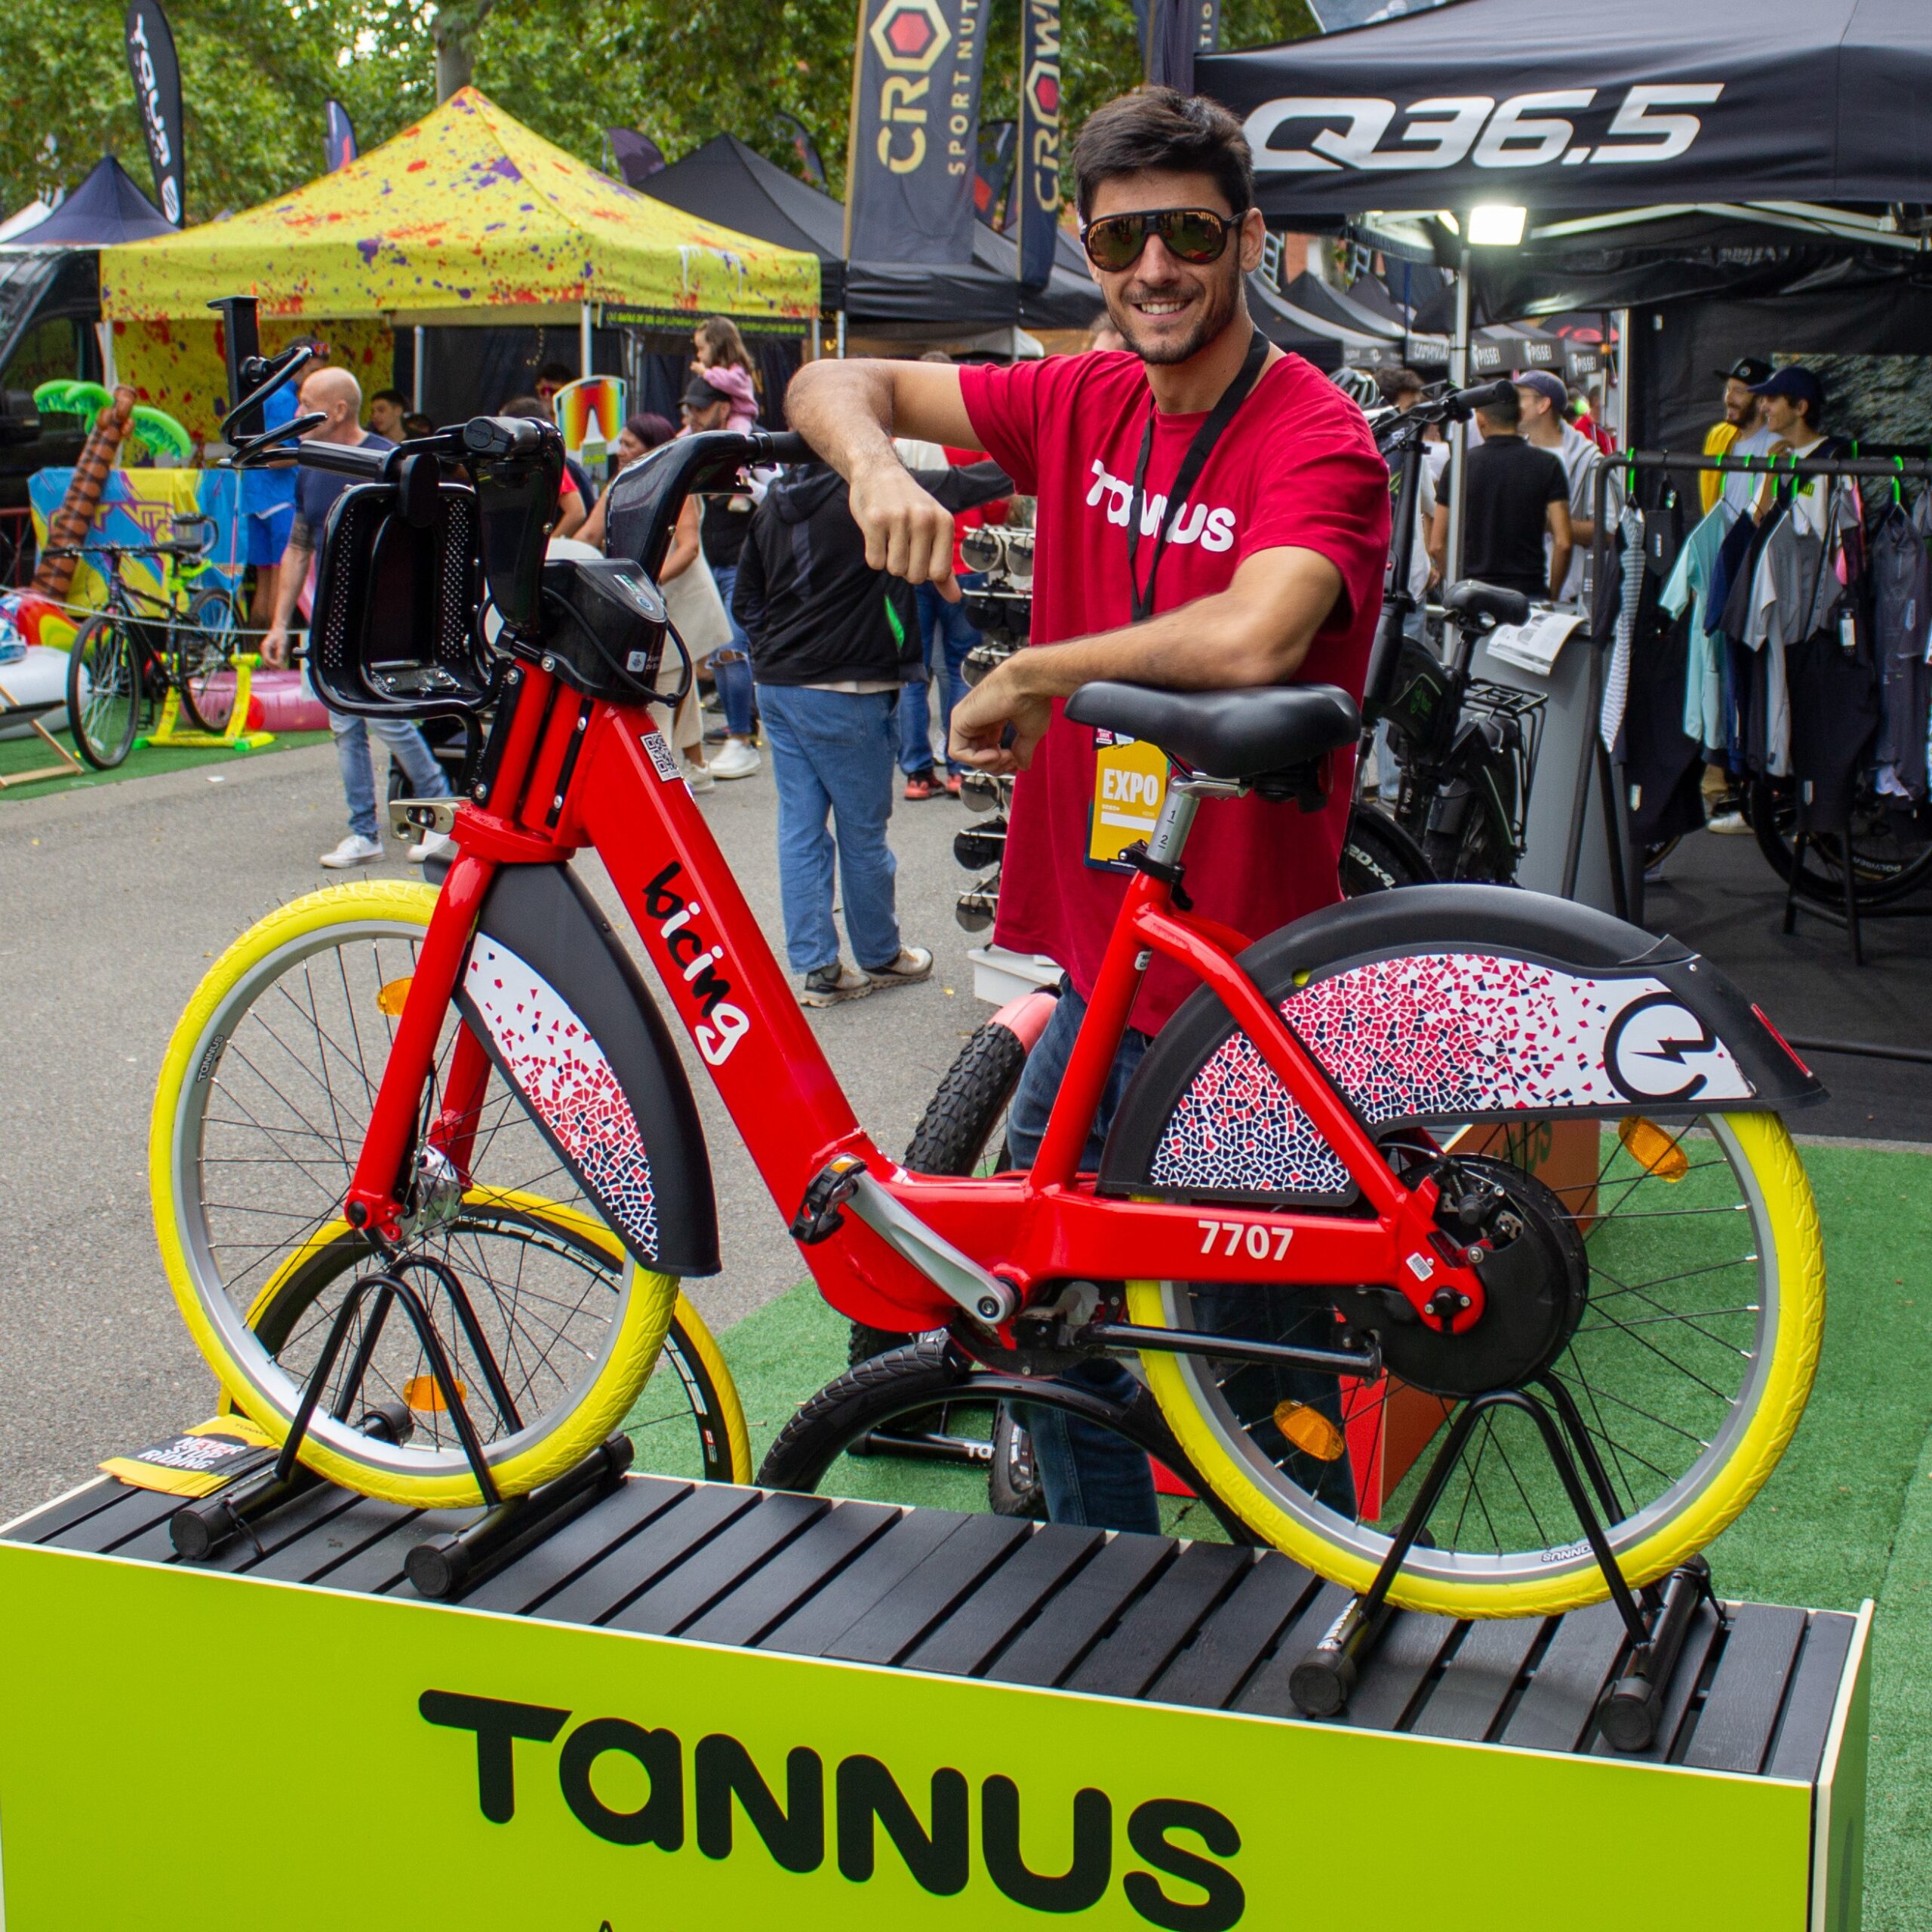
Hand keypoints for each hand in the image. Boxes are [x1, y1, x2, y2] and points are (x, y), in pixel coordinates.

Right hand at [261, 624, 288, 667]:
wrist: (278, 629)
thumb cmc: (280, 636)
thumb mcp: (282, 644)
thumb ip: (280, 653)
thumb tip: (279, 663)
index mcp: (266, 646)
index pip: (267, 658)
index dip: (273, 664)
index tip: (279, 667)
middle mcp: (263, 648)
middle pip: (266, 660)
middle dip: (273, 665)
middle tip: (281, 669)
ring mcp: (264, 650)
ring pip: (267, 660)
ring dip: (273, 664)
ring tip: (280, 667)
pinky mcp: (267, 651)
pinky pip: (269, 659)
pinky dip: (274, 662)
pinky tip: (279, 663)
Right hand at [849, 458, 958, 599]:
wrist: (878, 471)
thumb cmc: (909, 505)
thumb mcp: (934, 529)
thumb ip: (944, 567)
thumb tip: (955, 599)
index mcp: (944, 522)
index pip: (939, 573)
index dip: (926, 572)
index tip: (920, 554)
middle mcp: (924, 519)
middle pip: (916, 576)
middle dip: (906, 568)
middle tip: (902, 544)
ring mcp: (899, 518)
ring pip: (895, 570)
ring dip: (889, 561)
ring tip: (890, 537)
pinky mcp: (875, 520)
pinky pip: (875, 562)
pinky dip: (873, 555)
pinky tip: (877, 535)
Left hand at [948, 658, 1050, 774]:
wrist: (1029, 683)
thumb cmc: (1033, 701)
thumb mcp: (1030, 733)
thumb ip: (1022, 751)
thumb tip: (1022, 767)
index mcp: (993, 721)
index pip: (989, 750)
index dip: (1001, 763)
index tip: (1016, 763)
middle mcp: (978, 720)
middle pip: (977, 756)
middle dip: (995, 766)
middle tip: (1012, 761)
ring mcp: (966, 719)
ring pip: (967, 757)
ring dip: (988, 764)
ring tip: (1004, 755)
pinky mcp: (958, 720)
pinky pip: (957, 753)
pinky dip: (976, 760)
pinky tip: (994, 753)